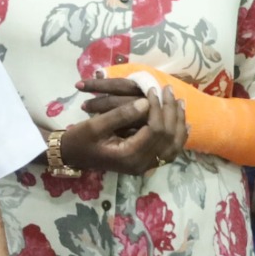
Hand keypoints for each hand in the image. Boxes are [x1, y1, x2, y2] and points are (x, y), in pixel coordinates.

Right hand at [63, 80, 187, 175]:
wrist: (71, 155)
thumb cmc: (79, 140)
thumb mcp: (95, 126)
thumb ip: (121, 115)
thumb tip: (146, 102)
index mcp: (128, 156)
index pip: (155, 130)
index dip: (157, 108)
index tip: (153, 90)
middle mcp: (141, 164)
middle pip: (167, 136)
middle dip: (170, 111)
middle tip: (168, 90)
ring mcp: (145, 165)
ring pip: (173, 144)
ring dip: (178, 122)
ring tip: (178, 102)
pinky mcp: (145, 162)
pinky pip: (169, 151)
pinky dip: (178, 137)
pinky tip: (183, 123)